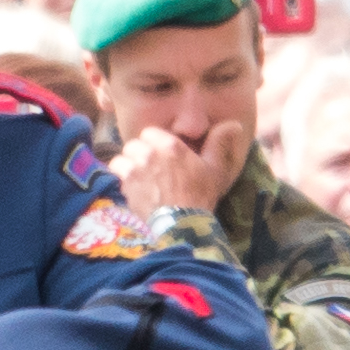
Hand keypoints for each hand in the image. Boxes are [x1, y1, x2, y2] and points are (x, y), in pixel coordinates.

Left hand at [115, 118, 246, 215]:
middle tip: (148, 168)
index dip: (153, 143)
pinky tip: (129, 189)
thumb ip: (219, 144)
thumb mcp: (215, 170)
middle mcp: (149, 154)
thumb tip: (234, 124)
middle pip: (134, 145)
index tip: (159, 155)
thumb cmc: (200, 197)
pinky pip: (115, 175)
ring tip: (136, 179)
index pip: (150, 132)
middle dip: (139, 154)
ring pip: (121, 159)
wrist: (182, 225)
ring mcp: (134, 169)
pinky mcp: (124, 186)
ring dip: (127, 167)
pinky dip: (119, 180)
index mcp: (171, 146)